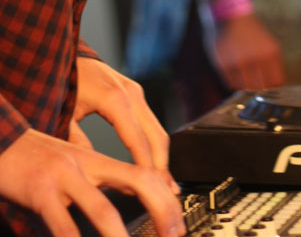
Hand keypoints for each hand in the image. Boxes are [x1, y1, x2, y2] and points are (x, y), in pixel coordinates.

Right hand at [0, 129, 184, 236]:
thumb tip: (130, 199)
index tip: (178, 223)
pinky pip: (64, 227)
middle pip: (138, 180)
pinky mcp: (40, 193)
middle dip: (162, 210)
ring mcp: (64, 177)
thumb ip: (98, 179)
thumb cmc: (34, 159)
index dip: (166, 196)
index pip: (144, 172)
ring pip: (103, 209)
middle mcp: (86, 164)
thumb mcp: (71, 164)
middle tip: (174, 235)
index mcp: (96, 159)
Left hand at [73, 57, 175, 188]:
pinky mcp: (136, 93)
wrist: (71, 55)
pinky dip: (155, 143)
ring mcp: (136, 92)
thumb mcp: (66, 114)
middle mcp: (132, 94)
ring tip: (164, 182)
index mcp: (115, 100)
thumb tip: (92, 168)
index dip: (146, 166)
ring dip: (162, 155)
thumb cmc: (66, 82)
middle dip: (162, 165)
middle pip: (156, 136)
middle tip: (166, 190)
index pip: (137, 141)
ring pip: (157, 129)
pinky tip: (153, 161)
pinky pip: (151, 122)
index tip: (151, 186)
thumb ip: (78, 141)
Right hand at [208, 14, 285, 89]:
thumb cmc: (251, 32)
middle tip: (256, 88)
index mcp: (271, 53)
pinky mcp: (225, 65)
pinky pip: (232, 84)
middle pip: (262, 88)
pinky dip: (234, 83)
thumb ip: (272, 64)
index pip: (276, 82)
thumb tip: (275, 86)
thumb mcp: (269, 44)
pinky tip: (235, 74)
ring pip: (246, 88)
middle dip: (260, 90)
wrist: (230, 15)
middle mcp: (257, 59)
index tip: (269, 90)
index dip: (273, 88)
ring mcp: (240, 63)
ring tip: (244, 79)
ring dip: (246, 87)